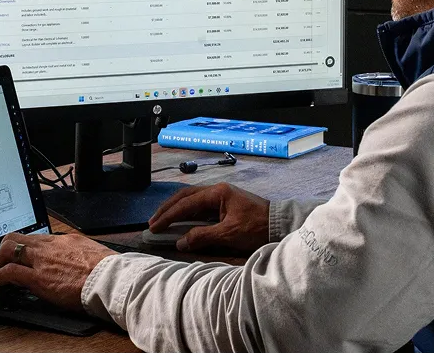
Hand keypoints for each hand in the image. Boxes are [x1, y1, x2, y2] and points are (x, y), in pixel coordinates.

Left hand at [0, 232, 116, 310]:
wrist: (111, 278)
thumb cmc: (107, 270)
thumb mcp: (90, 252)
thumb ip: (77, 253)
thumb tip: (75, 261)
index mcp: (63, 240)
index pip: (34, 238)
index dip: (22, 247)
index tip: (18, 255)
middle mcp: (49, 246)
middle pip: (15, 238)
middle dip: (2, 250)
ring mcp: (42, 261)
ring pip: (7, 250)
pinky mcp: (38, 278)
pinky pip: (8, 274)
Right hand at [148, 182, 269, 253]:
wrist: (281, 225)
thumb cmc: (257, 227)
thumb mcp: (229, 234)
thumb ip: (203, 237)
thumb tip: (180, 243)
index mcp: (217, 193)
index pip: (186, 203)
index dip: (168, 216)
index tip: (155, 226)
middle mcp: (217, 190)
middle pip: (185, 197)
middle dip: (168, 209)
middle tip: (153, 222)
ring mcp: (221, 196)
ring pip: (192, 200)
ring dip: (176, 211)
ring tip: (162, 221)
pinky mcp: (225, 205)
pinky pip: (200, 207)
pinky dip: (188, 214)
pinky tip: (181, 221)